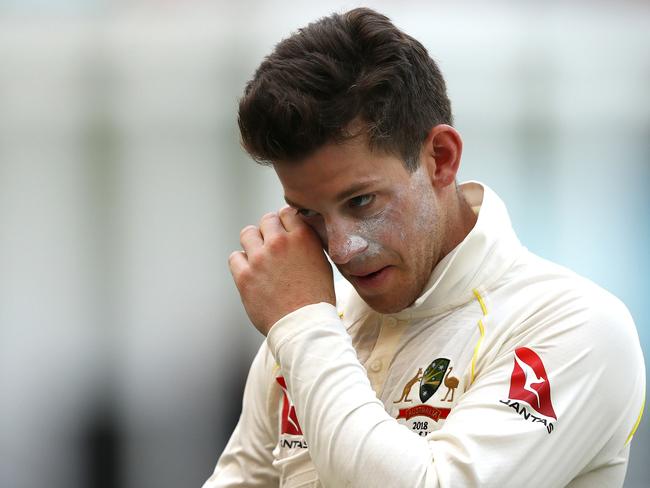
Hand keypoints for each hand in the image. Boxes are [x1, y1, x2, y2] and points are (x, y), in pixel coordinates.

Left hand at [228, 207, 334, 334]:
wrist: (304, 325)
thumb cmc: (316, 299)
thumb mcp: (322, 263)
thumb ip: (308, 244)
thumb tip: (296, 233)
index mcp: (302, 238)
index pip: (286, 213)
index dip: (285, 222)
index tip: (284, 232)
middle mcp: (279, 243)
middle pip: (266, 220)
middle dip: (269, 231)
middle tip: (272, 246)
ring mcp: (260, 258)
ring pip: (247, 233)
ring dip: (253, 243)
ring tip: (259, 257)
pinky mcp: (244, 276)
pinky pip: (234, 257)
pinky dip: (241, 263)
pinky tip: (251, 272)